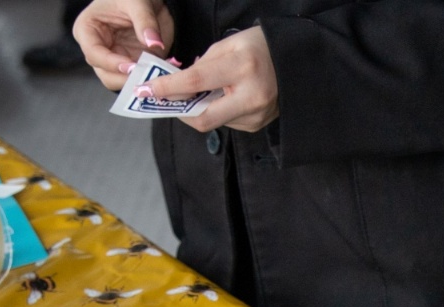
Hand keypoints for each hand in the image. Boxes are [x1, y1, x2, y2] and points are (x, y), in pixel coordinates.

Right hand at [73, 0, 173, 90]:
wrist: (150, 0)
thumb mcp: (138, 2)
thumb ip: (145, 22)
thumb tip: (153, 43)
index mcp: (87, 29)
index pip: (94, 53)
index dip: (111, 63)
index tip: (130, 66)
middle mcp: (97, 48)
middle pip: (105, 73)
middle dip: (125, 77)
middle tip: (145, 77)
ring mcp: (113, 59)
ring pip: (120, 82)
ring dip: (137, 81)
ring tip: (154, 76)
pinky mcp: (130, 66)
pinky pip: (136, 79)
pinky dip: (147, 80)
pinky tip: (160, 75)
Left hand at [142, 28, 279, 133]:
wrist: (296, 62)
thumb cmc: (261, 47)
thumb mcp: (229, 45)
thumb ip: (202, 65)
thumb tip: (178, 85)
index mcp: (243, 68)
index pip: (195, 82)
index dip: (167, 88)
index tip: (146, 90)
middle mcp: (251, 96)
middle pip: (201, 118)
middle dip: (178, 111)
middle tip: (164, 101)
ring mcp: (256, 115)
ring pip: (212, 121)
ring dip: (198, 108)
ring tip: (201, 91)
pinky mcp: (257, 125)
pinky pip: (226, 122)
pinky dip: (215, 110)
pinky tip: (222, 97)